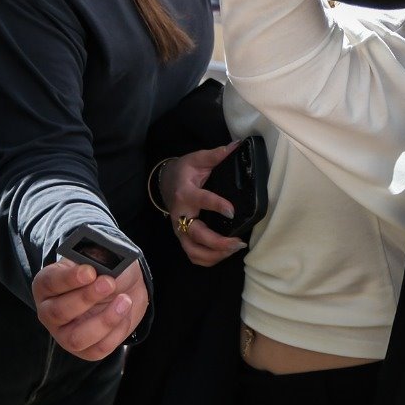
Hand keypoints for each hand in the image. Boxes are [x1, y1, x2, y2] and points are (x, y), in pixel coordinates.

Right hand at [33, 255, 149, 360]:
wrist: (123, 288)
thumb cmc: (106, 270)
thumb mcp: (103, 257)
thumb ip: (100, 260)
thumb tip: (107, 267)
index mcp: (47, 285)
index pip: (49, 283)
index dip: (69, 278)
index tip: (90, 271)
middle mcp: (49, 312)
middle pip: (58, 312)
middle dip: (86, 298)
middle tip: (109, 283)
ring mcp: (64, 335)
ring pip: (76, 338)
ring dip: (104, 320)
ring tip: (124, 301)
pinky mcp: (85, 350)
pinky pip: (99, 348)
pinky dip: (116, 331)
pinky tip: (124, 313)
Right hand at [157, 142, 246, 264]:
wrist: (165, 182)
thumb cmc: (184, 171)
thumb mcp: (197, 159)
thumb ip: (216, 155)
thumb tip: (237, 145)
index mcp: (185, 193)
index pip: (201, 200)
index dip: (216, 205)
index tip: (231, 210)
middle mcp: (180, 215)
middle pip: (196, 235)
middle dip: (218, 243)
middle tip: (238, 241)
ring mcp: (179, 229)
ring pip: (194, 251)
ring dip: (215, 255)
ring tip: (234, 249)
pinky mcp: (182, 238)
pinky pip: (194, 256)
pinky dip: (209, 259)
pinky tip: (224, 253)